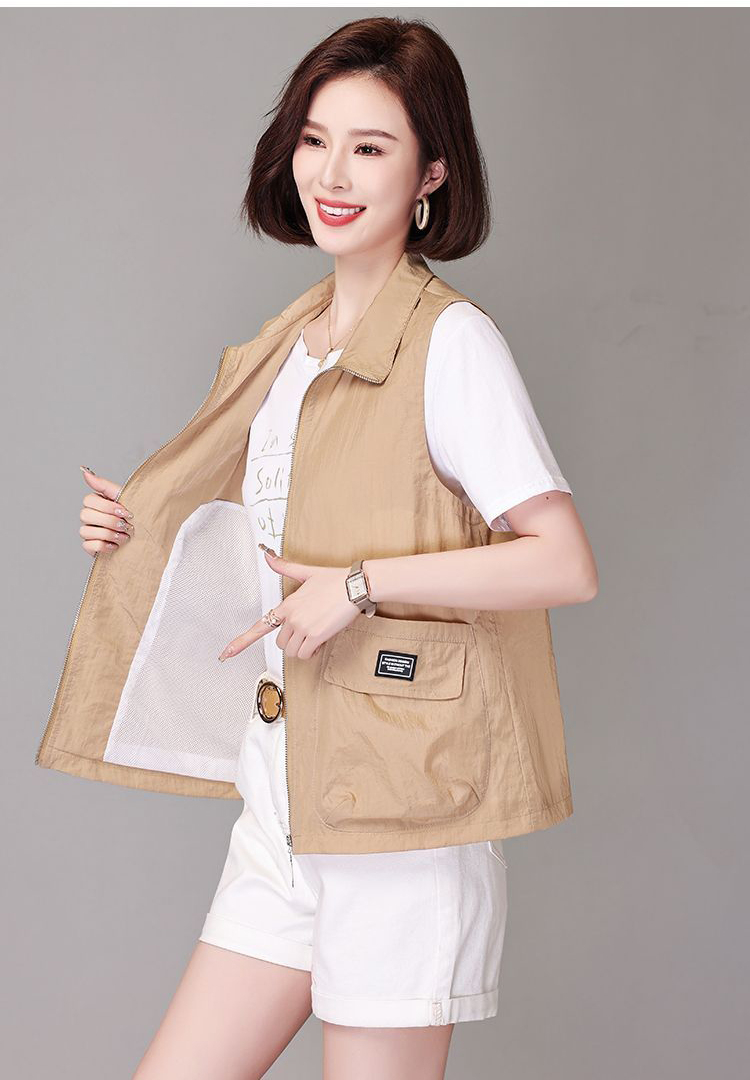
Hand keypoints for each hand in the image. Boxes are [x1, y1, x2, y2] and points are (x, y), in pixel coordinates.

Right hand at [78, 466, 133, 555]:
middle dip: (109, 521)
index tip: (125, 512)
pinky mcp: (91, 546)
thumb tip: (84, 471)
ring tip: (124, 537)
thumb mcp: (123, 497)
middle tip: (126, 526)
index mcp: (97, 502)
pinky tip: (116, 546)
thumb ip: (104, 485)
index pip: (88, 500)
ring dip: (108, 534)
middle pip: (85, 515)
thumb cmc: (136, 515)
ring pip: (85, 531)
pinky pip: (87, 545)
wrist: (146, 537)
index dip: (107, 507)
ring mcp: (89, 531)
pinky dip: (103, 546)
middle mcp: (90, 516)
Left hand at [218, 547, 359, 661]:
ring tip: (316, 636)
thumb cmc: (335, 580)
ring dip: (303, 649)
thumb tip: (268, 555)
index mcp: (287, 604)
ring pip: (293, 651)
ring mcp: (303, 627)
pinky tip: (320, 642)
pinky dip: (312, 652)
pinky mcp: (316, 635)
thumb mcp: (306, 572)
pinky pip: (306, 653)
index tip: (227, 653)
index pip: (260, 626)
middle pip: (281, 642)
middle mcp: (292, 617)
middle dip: (293, 641)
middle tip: (306, 633)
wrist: (355, 585)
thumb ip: (285, 567)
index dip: (241, 641)